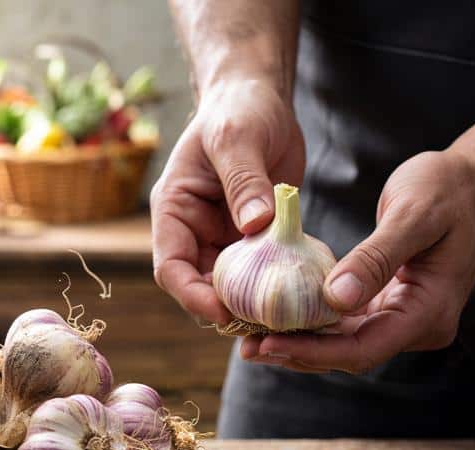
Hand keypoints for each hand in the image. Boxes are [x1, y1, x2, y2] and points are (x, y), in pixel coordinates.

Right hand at [150, 79, 305, 324]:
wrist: (259, 98)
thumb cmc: (238, 110)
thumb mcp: (238, 138)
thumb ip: (245, 181)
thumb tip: (255, 226)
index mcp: (174, 211)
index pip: (170, 268)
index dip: (192, 296)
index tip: (224, 311)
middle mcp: (194, 231)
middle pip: (201, 286)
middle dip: (227, 309)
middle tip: (264, 325)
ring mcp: (223, 238)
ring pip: (231, 287)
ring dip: (254, 304)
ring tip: (286, 319)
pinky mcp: (253, 239)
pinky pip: (261, 271)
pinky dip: (278, 286)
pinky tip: (304, 295)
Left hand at [241, 149, 474, 373]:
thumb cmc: (449, 189)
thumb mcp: (412, 215)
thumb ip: (376, 258)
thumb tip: (336, 299)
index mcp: (430, 311)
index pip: (364, 348)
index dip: (313, 352)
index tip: (268, 345)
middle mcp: (418, 324)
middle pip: (349, 354)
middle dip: (297, 353)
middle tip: (246, 348)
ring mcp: (404, 317)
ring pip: (344, 344)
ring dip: (299, 343)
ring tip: (249, 339)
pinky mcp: (388, 304)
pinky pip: (346, 324)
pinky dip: (311, 324)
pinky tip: (275, 318)